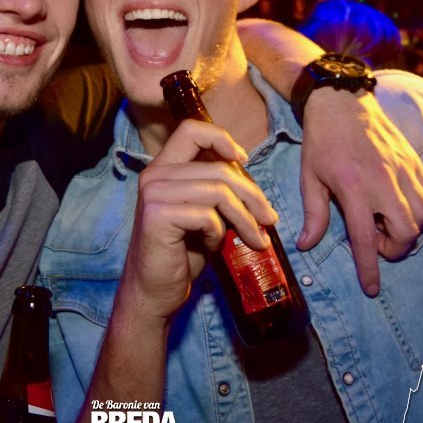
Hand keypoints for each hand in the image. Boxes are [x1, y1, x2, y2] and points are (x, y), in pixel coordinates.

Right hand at [119, 118, 276, 323]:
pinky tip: (216, 245)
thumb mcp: (203, 216)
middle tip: (269, 218)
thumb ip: (216, 192)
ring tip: (256, 238)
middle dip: (252, 194)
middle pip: (218, 168)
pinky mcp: (158, 216)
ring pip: (218, 191)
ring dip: (245, 218)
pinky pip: (207, 215)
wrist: (154, 292)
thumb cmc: (181, 254)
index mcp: (162, 169)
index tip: (243, 159)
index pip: (191, 130)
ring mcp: (154, 194)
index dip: (222, 138)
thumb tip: (253, 186)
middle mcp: (154, 176)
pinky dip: (219, 232)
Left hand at [298, 88, 422, 296]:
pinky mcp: (414, 162)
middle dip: (395, 247)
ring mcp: (403, 171)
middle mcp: (383, 182)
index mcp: (353, 188)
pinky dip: (419, 210)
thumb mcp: (309, 178)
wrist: (342, 101)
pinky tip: (399, 206)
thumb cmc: (321, 141)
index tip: (371, 289)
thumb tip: (306, 245)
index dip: (369, 268)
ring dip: (408, 229)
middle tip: (375, 239)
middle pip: (407, 231)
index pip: (365, 239)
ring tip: (384, 220)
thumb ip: (314, 214)